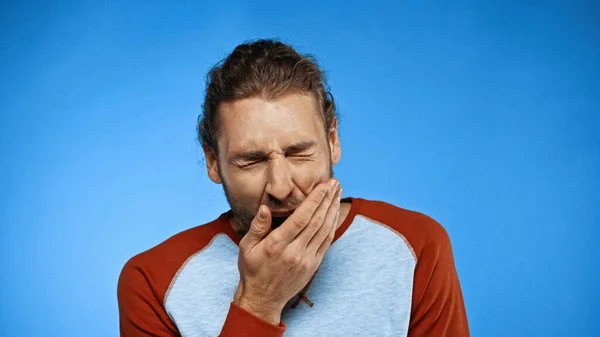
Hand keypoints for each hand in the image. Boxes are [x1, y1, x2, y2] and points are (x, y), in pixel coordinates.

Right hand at [233, 178, 341, 323]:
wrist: (263, 298)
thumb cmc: (252, 269)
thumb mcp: (247, 247)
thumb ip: (257, 227)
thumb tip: (265, 208)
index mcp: (277, 244)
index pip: (301, 218)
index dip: (314, 200)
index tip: (323, 185)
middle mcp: (294, 252)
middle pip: (316, 221)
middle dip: (327, 199)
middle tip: (335, 183)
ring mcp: (306, 260)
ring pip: (324, 230)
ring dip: (333, 210)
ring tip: (338, 193)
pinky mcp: (313, 265)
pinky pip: (326, 242)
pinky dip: (332, 225)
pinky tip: (334, 212)